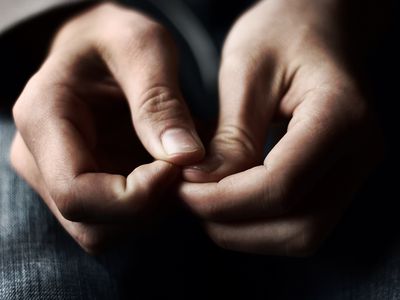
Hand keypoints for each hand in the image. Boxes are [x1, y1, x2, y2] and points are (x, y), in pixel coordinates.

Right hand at [10, 3, 203, 252]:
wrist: (97, 45)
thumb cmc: (115, 36)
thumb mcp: (143, 48)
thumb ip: (160, 102)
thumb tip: (186, 158)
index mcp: (42, 119)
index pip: (77, 193)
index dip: (136, 195)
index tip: (177, 166)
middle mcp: (40, 159)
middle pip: (92, 223)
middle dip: (148, 206)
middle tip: (180, 165)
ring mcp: (58, 176)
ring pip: (105, 230)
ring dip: (151, 209)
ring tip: (173, 164)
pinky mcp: (82, 184)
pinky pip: (117, 219)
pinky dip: (149, 205)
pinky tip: (164, 170)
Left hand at [180, 0, 382, 255]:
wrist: (319, 24)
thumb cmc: (284, 32)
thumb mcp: (246, 72)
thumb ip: (231, 136)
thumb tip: (202, 186)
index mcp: (340, 117)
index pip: (280, 187)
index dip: (223, 200)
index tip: (182, 189)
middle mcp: (359, 153)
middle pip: (298, 227)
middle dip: (233, 224)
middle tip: (190, 199)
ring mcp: (353, 170)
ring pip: (300, 235)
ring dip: (245, 230)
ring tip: (206, 200)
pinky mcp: (337, 177)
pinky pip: (300, 223)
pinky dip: (258, 223)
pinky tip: (228, 199)